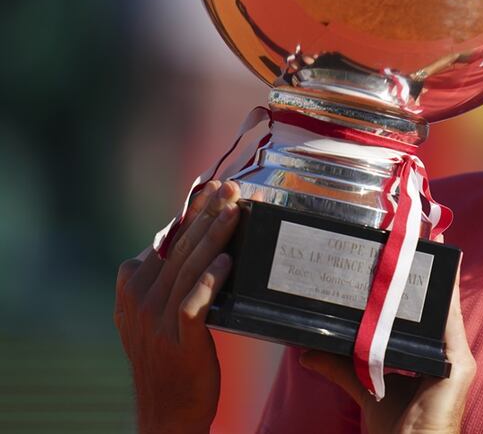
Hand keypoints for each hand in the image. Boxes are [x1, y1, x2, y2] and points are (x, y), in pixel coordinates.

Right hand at [114, 181, 241, 432]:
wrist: (166, 411)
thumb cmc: (170, 358)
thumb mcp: (154, 312)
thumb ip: (165, 279)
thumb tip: (189, 238)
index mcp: (131, 287)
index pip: (165, 239)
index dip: (189, 212)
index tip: (211, 187)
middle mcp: (138, 299)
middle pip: (178, 247)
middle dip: (206, 213)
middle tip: (230, 187)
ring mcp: (155, 320)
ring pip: (187, 268)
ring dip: (213, 236)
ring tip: (235, 211)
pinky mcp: (177, 340)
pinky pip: (193, 303)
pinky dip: (209, 280)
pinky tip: (227, 261)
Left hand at [299, 260, 475, 433]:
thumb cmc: (395, 429)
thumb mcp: (365, 388)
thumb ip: (342, 368)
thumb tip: (308, 354)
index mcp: (429, 357)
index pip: (420, 315)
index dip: (414, 287)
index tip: (403, 257)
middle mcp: (445, 354)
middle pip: (432, 307)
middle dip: (425, 275)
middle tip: (414, 240)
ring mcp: (456, 360)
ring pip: (444, 310)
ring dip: (438, 279)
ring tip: (428, 247)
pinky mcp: (460, 367)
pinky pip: (452, 325)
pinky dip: (447, 299)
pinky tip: (442, 276)